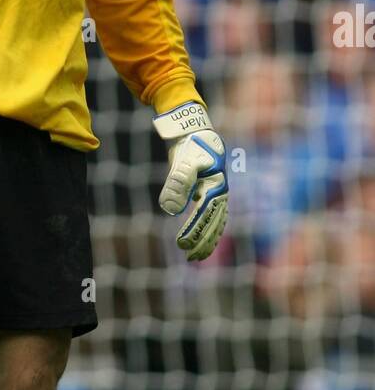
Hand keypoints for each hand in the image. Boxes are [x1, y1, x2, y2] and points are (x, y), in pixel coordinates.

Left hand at [152, 102, 227, 261]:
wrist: (195, 131)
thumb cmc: (189, 146)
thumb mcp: (182, 163)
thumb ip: (177, 184)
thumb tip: (170, 210)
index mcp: (215, 186)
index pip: (204, 214)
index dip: (194, 231)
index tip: (182, 245)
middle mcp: (219, 192)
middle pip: (213, 222)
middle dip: (203, 241)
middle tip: (190, 258)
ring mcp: (217, 193)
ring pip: (215, 222)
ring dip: (207, 239)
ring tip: (196, 256)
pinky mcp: (210, 192)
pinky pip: (212, 216)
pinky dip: (208, 229)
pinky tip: (200, 240)